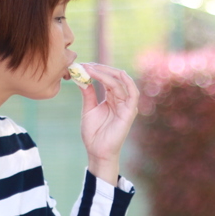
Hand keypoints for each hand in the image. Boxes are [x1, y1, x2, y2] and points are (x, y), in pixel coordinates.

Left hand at [76, 63, 139, 183]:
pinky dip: (125, 82)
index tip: (82, 65)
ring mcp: (127, 106)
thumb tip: (82, 77)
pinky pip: (132, 93)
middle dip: (101, 69)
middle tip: (86, 65)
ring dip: (108, 73)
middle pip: (116, 77)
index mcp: (112, 99)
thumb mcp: (88, 109)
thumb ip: (88, 93)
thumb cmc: (93, 133)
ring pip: (122, 82)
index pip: (108, 79)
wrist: (97, 151)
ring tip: (93, 69)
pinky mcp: (130, 112)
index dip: (97, 70)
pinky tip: (112, 75)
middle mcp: (122, 100)